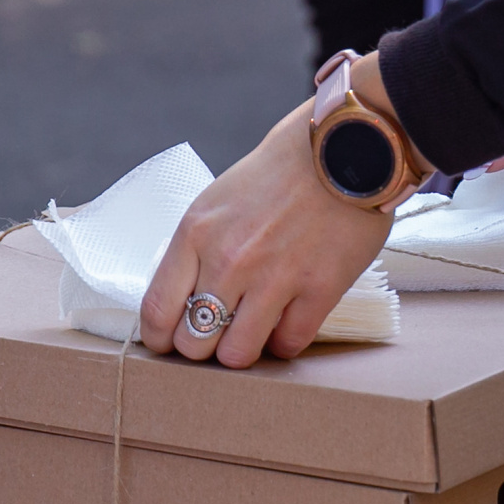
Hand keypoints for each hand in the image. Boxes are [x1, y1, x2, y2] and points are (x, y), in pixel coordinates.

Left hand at [139, 101, 396, 367]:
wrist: (345, 148)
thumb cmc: (280, 174)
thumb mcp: (218, 202)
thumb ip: (197, 249)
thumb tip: (182, 299)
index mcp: (197, 233)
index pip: (157, 310)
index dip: (161, 338)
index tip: (170, 342)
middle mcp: (229, 260)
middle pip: (194, 343)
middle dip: (202, 347)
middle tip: (217, 336)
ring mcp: (275, 278)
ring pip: (237, 354)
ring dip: (242, 351)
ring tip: (253, 333)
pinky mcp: (319, 290)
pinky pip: (288, 344)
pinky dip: (285, 343)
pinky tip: (287, 322)